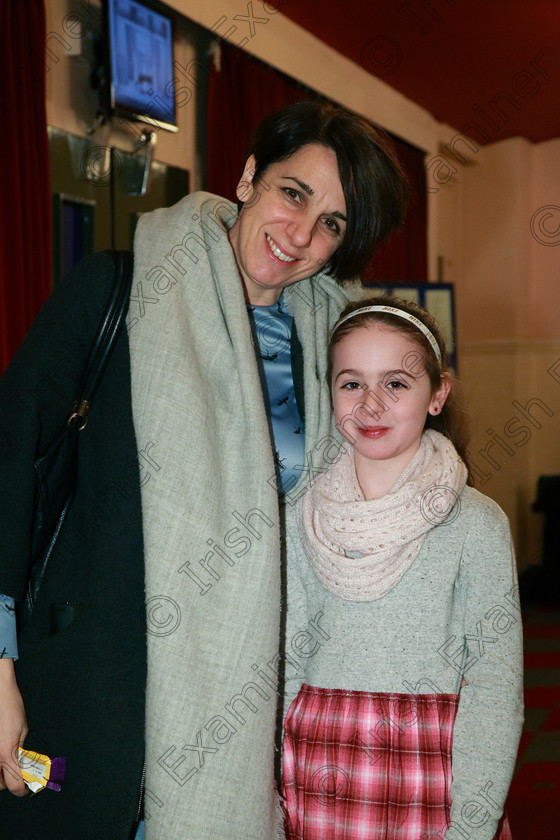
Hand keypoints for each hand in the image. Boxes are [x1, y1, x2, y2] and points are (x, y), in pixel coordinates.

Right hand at [0, 658, 28, 795]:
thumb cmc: (10, 707)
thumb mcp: (22, 730)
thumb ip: (21, 752)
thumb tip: (24, 766)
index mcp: (6, 753)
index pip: (14, 785)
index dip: (23, 789)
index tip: (28, 788)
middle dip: (9, 782)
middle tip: (18, 773)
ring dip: (0, 774)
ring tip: (7, 763)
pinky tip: (0, 752)